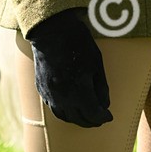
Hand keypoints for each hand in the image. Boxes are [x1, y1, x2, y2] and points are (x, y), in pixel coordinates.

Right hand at [27, 8, 112, 127]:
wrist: (51, 30)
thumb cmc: (78, 42)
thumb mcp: (96, 62)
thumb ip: (101, 86)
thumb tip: (105, 104)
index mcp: (78, 89)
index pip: (92, 113)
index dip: (102, 117)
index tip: (110, 117)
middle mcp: (61, 96)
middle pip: (78, 118)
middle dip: (91, 121)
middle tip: (100, 120)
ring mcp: (49, 93)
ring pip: (64, 116)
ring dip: (77, 119)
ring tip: (87, 117)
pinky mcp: (41, 88)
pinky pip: (53, 107)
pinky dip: (64, 112)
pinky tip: (71, 108)